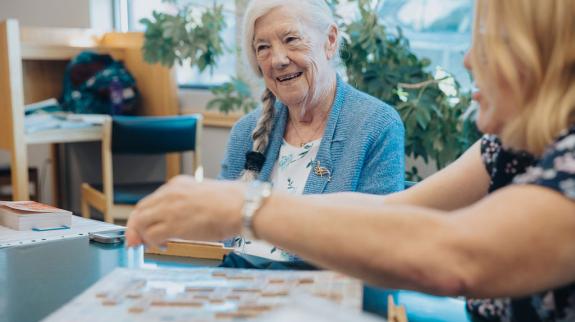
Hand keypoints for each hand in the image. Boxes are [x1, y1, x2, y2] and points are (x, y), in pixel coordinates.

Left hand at [125, 175, 244, 247]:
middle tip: (137, 240)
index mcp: (178, 184)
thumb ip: (190, 202)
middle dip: (135, 226)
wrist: (242, 207)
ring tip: (150, 245)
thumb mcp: (205, 193)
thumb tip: (185, 216)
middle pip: (140, 210)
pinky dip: (151, 243)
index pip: (152, 199)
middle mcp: (170, 193)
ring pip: (140, 222)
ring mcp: (170, 208)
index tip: (144, 226)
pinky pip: (151, 235)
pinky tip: (161, 246)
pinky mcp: (173, 225)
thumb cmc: (234, 202)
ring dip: (141, 236)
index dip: (145, 215)